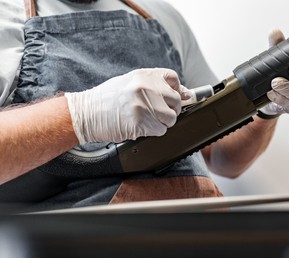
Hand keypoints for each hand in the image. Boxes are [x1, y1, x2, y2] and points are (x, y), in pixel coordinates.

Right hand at [65, 68, 191, 143]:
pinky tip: (141, 126)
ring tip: (147, 120)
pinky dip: (154, 131)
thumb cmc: (106, 99)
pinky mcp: (142, 122)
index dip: (175, 90)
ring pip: (171, 118)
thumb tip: (183, 93)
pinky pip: (161, 130)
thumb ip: (154, 85)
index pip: (173, 79)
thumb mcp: (130, 83)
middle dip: (170, 109)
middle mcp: (146, 87)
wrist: (86, 113)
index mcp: (143, 75)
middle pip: (175, 100)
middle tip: (157, 112)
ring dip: (163, 122)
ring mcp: (144, 104)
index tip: (173, 97)